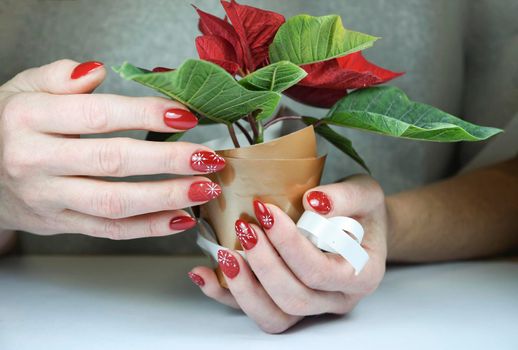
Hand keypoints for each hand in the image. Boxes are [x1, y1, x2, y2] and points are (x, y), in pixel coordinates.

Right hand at [0, 59, 224, 238]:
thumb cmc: (10, 125)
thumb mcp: (22, 89)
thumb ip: (59, 77)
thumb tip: (98, 71)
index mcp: (29, 119)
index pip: (98, 116)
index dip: (146, 115)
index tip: (185, 116)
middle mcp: (35, 160)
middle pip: (112, 161)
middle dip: (168, 161)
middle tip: (208, 157)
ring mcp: (48, 197)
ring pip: (114, 202)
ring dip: (166, 197)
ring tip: (204, 188)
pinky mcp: (59, 224)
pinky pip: (109, 229)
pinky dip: (148, 227)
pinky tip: (180, 218)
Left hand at [189, 175, 387, 332]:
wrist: (361, 226)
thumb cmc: (362, 211)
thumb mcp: (364, 193)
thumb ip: (345, 197)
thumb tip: (314, 202)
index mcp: (361, 275)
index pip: (319, 271)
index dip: (288, 245)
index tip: (266, 211)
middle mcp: (337, 299)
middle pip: (294, 298)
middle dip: (263, 265)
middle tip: (245, 228)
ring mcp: (312, 307)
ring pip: (275, 316)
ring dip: (243, 288)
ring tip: (224, 254)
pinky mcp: (287, 304)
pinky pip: (257, 311)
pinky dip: (227, 296)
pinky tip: (204, 274)